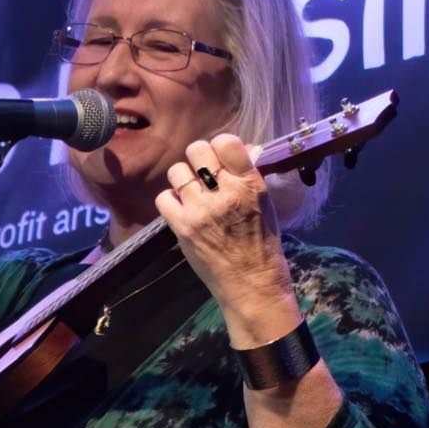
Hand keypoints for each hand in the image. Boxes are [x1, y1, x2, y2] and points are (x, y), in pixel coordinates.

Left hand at [154, 134, 300, 347]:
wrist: (252, 285)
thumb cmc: (263, 244)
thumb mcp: (265, 204)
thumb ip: (247, 177)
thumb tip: (237, 149)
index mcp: (250, 185)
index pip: (226, 142)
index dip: (221, 146)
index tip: (222, 159)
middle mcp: (224, 193)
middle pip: (197, 151)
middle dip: (200, 159)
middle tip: (204, 175)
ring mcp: (200, 210)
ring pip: (177, 171)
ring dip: (184, 180)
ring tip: (193, 194)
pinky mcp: (182, 227)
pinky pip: (164, 197)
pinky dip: (171, 201)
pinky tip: (183, 209)